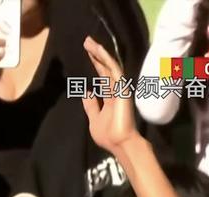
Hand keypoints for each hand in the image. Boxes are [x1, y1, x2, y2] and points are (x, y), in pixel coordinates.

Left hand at [81, 37, 139, 155]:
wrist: (119, 143)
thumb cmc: (108, 135)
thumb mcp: (94, 119)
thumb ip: (91, 105)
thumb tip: (87, 91)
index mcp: (109, 97)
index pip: (102, 77)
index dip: (95, 64)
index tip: (88, 53)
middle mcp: (115, 90)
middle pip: (104, 68)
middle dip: (96, 55)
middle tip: (87, 41)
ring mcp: (119, 88)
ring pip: (109, 66)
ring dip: (99, 53)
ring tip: (89, 42)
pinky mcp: (122, 87)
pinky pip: (114, 70)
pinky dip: (107, 60)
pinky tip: (99, 50)